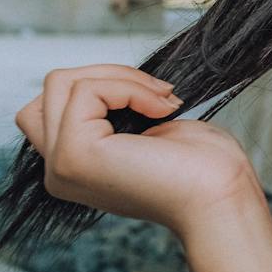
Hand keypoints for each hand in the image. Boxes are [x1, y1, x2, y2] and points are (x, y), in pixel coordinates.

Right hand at [15, 63, 256, 235]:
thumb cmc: (201, 168)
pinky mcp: (74, 153)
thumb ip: (107, 114)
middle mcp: (58, 171)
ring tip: (160, 99)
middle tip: (157, 92)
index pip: (53, 104)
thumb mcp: (145, 131)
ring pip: (60, 83)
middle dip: (106, 73)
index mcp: (74, 167)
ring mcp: (61, 164)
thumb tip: (94, 82)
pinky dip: (130, 87)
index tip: (155, 98)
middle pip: (51, 88)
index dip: (102, 86)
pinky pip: (86, 90)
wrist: (220, 197)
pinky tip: (160, 110)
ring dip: (119, 77)